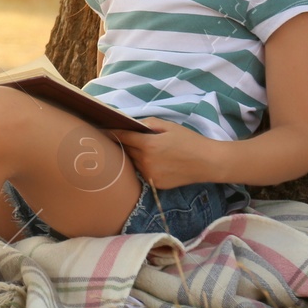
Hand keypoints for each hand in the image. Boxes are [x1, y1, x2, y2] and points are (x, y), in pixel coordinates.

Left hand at [100, 118, 220, 188]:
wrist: (207, 162)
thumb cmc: (189, 140)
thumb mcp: (169, 126)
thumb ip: (148, 123)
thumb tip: (132, 124)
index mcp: (148, 144)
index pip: (122, 137)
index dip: (110, 132)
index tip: (100, 129)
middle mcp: (146, 161)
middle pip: (126, 150)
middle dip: (123, 144)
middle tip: (119, 137)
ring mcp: (150, 175)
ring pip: (133, 162)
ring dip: (133, 155)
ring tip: (140, 149)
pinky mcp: (155, 184)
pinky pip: (143, 172)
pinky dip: (143, 166)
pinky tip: (152, 161)